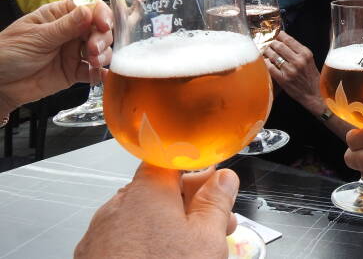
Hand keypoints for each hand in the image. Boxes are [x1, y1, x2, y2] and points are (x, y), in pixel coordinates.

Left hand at [0, 0, 112, 114]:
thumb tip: (88, 10)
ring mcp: (74, 53)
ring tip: (93, 62)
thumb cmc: (8, 52)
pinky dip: (101, 73)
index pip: (89, 9)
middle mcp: (71, 33)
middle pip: (100, 30)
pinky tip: (103, 75)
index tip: (103, 25)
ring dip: (103, 55)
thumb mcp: (36, 37)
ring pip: (101, 50)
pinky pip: (94, 72)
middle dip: (102, 39)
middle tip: (93, 49)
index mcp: (60, 17)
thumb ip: (65, 27)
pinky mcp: (74, 72)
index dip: (101, 15)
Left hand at [75, 163, 238, 258]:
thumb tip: (224, 179)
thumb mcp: (207, 237)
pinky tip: (163, 258)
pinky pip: (123, 240)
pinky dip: (144, 245)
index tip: (215, 183)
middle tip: (215, 223)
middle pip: (158, 191)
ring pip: (141, 218)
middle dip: (189, 203)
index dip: (197, 169)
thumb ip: (216, 202)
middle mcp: (118, 206)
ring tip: (192, 249)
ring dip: (167, 226)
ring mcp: (100, 234)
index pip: (171, 159)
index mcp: (147, 190)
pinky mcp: (92, 257)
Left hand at [263, 31, 324, 114]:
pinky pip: (270, 67)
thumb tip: (284, 41)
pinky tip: (265, 61)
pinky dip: (266, 62)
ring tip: (266, 51)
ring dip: (267, 52)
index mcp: (306, 54)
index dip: (280, 36)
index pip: (289, 40)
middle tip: (269, 44)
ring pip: (273, 55)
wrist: (313, 95)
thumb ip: (299, 51)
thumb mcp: (310, 61)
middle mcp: (298, 61)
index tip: (277, 35)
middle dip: (272, 43)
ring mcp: (290, 70)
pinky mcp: (283, 79)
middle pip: (279, 46)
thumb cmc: (311, 78)